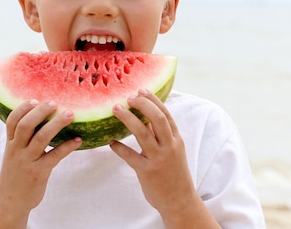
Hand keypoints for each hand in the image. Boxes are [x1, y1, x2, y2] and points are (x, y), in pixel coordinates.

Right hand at [0, 100, 81, 228]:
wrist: (11, 202)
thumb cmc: (16, 174)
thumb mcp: (13, 154)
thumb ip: (22, 138)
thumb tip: (40, 118)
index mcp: (10, 144)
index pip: (12, 121)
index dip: (23, 108)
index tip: (35, 99)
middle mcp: (16, 150)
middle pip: (26, 125)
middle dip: (41, 111)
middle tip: (55, 103)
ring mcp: (27, 162)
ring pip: (41, 138)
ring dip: (57, 124)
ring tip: (70, 114)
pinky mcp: (38, 173)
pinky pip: (54, 156)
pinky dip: (67, 146)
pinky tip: (78, 140)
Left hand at [110, 90, 211, 226]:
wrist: (179, 200)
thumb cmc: (173, 172)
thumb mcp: (173, 150)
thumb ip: (161, 134)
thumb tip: (146, 115)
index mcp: (176, 139)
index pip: (165, 114)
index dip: (153, 100)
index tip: (141, 89)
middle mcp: (169, 146)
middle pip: (157, 118)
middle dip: (142, 105)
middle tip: (128, 97)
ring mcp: (158, 159)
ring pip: (143, 133)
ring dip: (128, 119)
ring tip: (116, 109)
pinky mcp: (147, 172)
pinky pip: (130, 156)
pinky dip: (119, 148)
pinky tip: (111, 143)